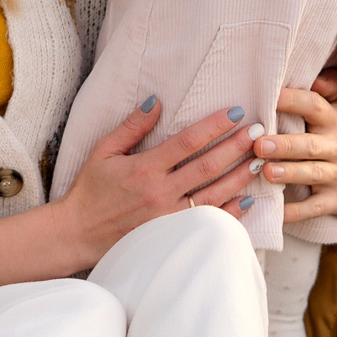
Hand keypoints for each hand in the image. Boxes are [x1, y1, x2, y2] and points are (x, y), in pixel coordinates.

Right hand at [0, 100, 261, 282]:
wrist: (77, 234)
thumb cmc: (89, 191)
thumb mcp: (103, 151)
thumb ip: (131, 127)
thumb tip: (156, 101)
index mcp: (145, 167)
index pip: (188, 141)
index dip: (215, 125)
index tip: (237, 111)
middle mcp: (160, 191)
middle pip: (208, 166)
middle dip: (237, 146)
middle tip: (260, 132)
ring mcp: (168, 216)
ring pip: (213, 194)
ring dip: (239, 176)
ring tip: (259, 160)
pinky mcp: (171, 235)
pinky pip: (206, 222)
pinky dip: (229, 212)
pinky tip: (246, 200)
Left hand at [260, 85, 336, 225]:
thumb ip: (330, 91)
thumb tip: (310, 73)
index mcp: (336, 122)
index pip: (314, 105)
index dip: (291, 100)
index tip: (268, 96)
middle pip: (309, 144)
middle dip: (284, 144)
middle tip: (259, 143)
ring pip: (312, 174)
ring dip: (288, 173)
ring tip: (266, 172)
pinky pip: (315, 208)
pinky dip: (295, 212)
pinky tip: (276, 214)